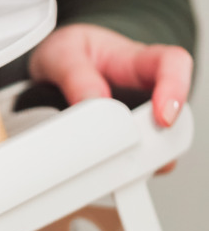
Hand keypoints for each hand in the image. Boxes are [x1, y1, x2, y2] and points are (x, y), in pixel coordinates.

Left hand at [29, 24, 192, 173]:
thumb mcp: (63, 55)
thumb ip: (76, 77)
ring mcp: (135, 116)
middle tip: (135, 154)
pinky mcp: (121, 138)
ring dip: (140, 159)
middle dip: (159, 139)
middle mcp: (143, 90)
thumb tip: (91, 102)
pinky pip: (129, 157)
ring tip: (116, 170)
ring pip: (153, 142)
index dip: (176, 89)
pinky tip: (104, 176)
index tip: (163, 117)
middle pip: (171, 114)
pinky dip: (119, 170)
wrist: (54, 66)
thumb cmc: (67, 54)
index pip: (171, 64)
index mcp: (135, 60)